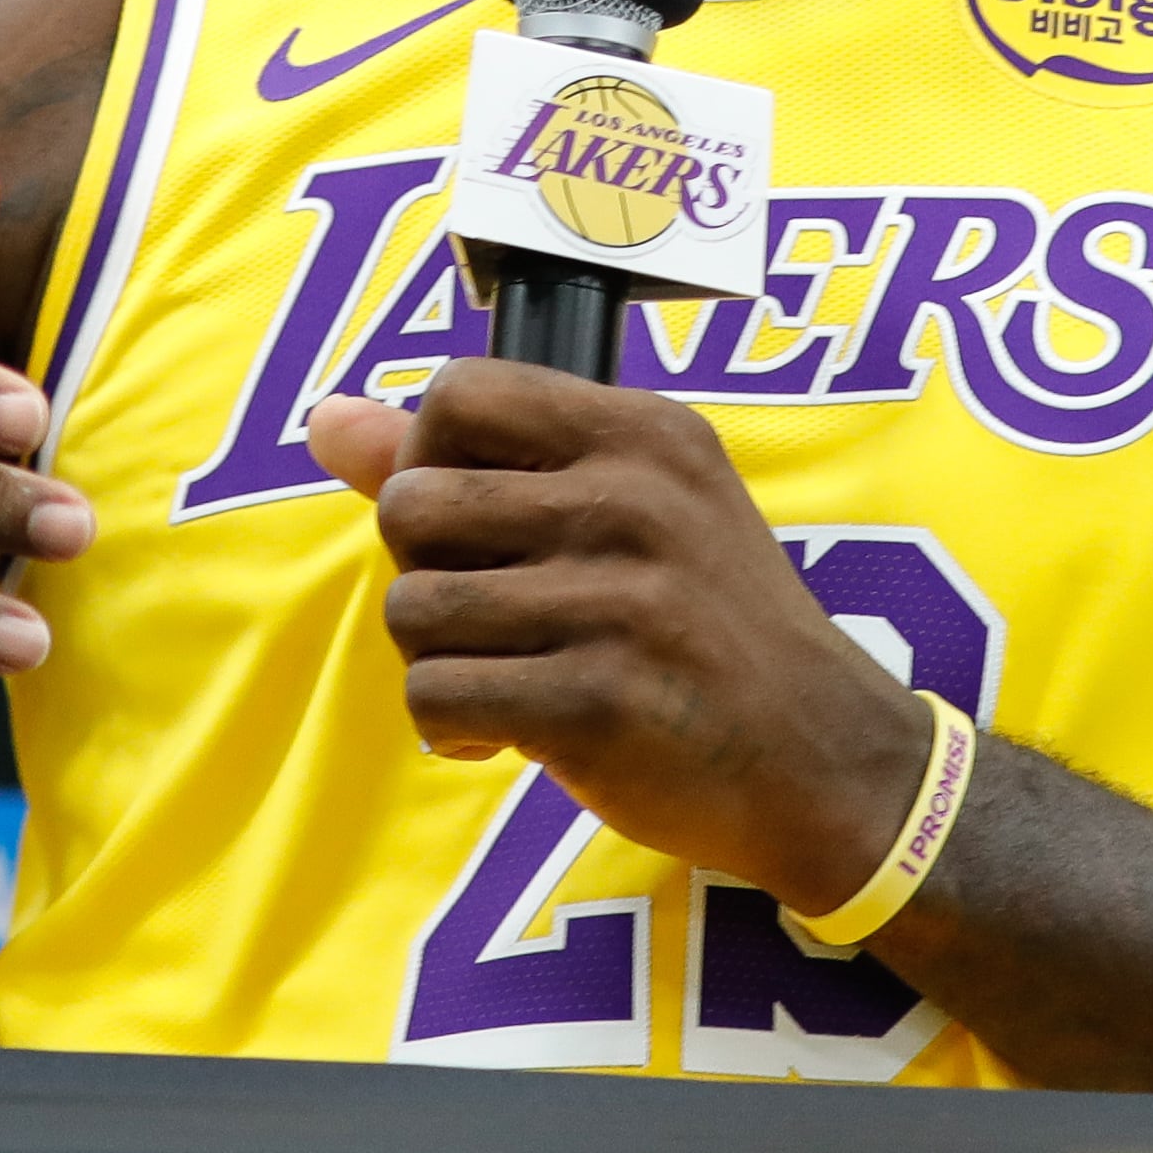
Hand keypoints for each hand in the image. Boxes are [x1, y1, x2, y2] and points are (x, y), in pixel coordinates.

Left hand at [306, 360, 930, 913]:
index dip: (430, 461)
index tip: (476, 527)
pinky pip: (437, 696)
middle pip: (411, 505)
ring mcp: (619, 602)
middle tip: (491, 618)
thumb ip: (478, 461)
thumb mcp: (631, 510)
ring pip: (412, 609)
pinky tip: (511, 732)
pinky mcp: (597, 702)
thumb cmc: (710, 627)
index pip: (459, 393)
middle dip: (424, 574)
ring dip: (436, 661)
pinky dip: (453, 726)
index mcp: (643, 434)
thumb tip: (327, 417)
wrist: (825, 759)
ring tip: (505, 678)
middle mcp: (633, 501)